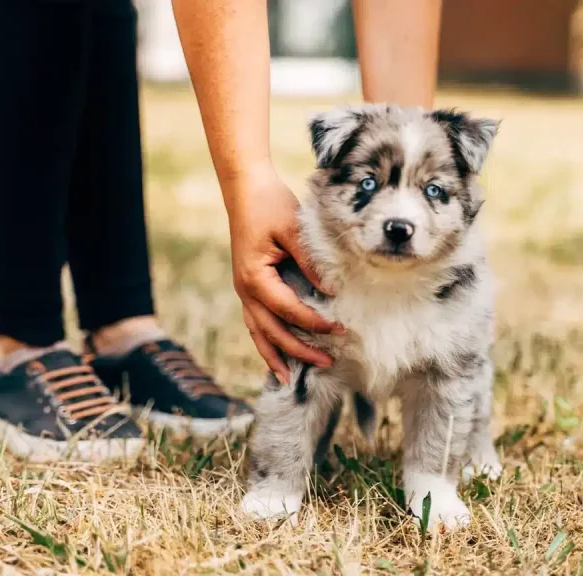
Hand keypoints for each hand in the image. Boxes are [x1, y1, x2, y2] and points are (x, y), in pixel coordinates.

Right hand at [223, 164, 340, 380]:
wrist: (245, 190)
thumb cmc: (270, 206)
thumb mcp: (293, 230)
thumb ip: (310, 262)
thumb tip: (330, 291)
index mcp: (255, 278)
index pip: (288, 310)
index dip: (313, 323)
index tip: (339, 329)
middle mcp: (245, 290)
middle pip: (271, 331)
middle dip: (299, 351)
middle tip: (327, 363)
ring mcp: (244, 291)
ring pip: (258, 332)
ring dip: (276, 355)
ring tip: (290, 378)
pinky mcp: (249, 287)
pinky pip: (256, 322)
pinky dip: (266, 341)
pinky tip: (278, 355)